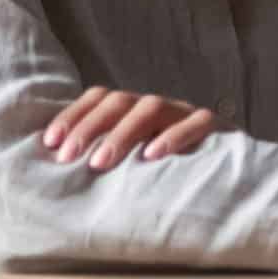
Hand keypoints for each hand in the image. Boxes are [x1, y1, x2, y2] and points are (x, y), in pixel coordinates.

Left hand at [43, 88, 224, 169]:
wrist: (227, 181)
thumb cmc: (164, 178)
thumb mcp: (129, 165)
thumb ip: (101, 160)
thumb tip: (53, 168)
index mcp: (136, 111)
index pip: (100, 97)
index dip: (73, 115)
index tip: (50, 143)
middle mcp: (159, 107)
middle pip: (120, 101)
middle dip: (90, 128)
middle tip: (67, 159)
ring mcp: (186, 114)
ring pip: (151, 108)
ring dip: (121, 134)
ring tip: (100, 163)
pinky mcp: (215, 127)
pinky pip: (196, 123)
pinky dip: (174, 136)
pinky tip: (152, 155)